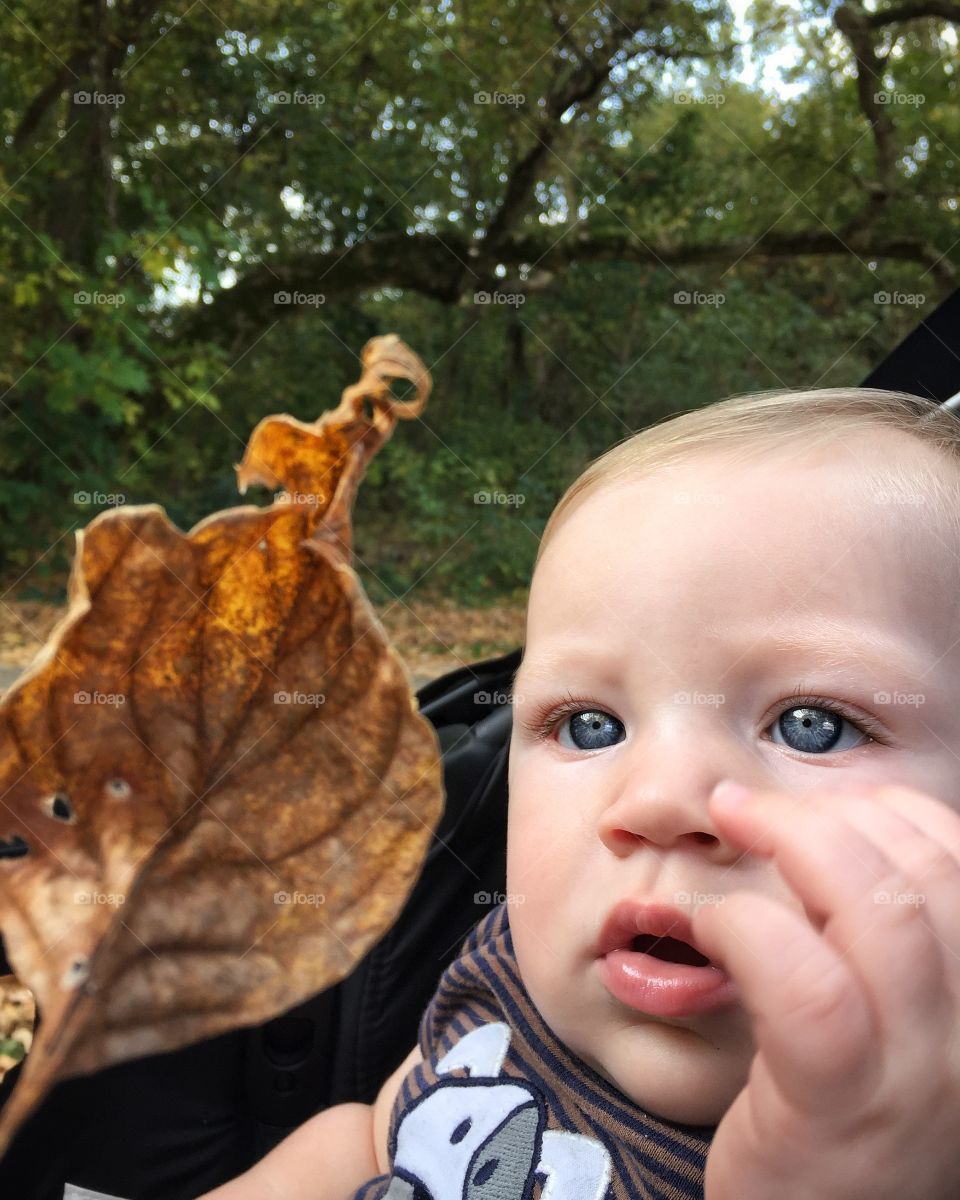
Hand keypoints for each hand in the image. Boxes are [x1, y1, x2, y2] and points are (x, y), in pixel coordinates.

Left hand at [693, 781, 959, 1199]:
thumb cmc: (838, 1113)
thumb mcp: (888, 1023)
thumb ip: (878, 941)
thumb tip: (829, 838)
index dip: (890, 811)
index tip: (819, 806)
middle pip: (923, 875)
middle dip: (824, 813)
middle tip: (746, 805)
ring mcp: (914, 1079)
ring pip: (880, 914)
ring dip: (791, 842)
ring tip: (730, 824)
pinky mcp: (838, 1111)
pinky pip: (809, 990)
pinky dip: (751, 927)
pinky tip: (712, 922)